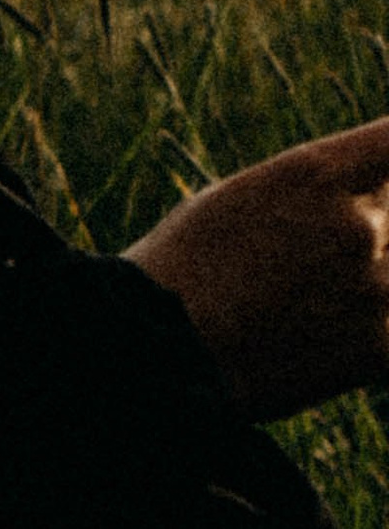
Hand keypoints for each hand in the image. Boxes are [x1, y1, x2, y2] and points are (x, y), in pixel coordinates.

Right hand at [125, 118, 388, 420]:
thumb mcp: (244, 198)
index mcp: (315, 172)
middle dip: (369, 225)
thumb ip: (321, 193)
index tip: (379, 177)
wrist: (162, 355)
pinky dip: (365, 332)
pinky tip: (316, 343)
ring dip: (365, 283)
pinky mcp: (383, 347)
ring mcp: (377, 286)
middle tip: (304, 259)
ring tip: (298, 307)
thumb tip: (371, 204)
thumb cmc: (186, 271)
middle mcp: (358, 222)